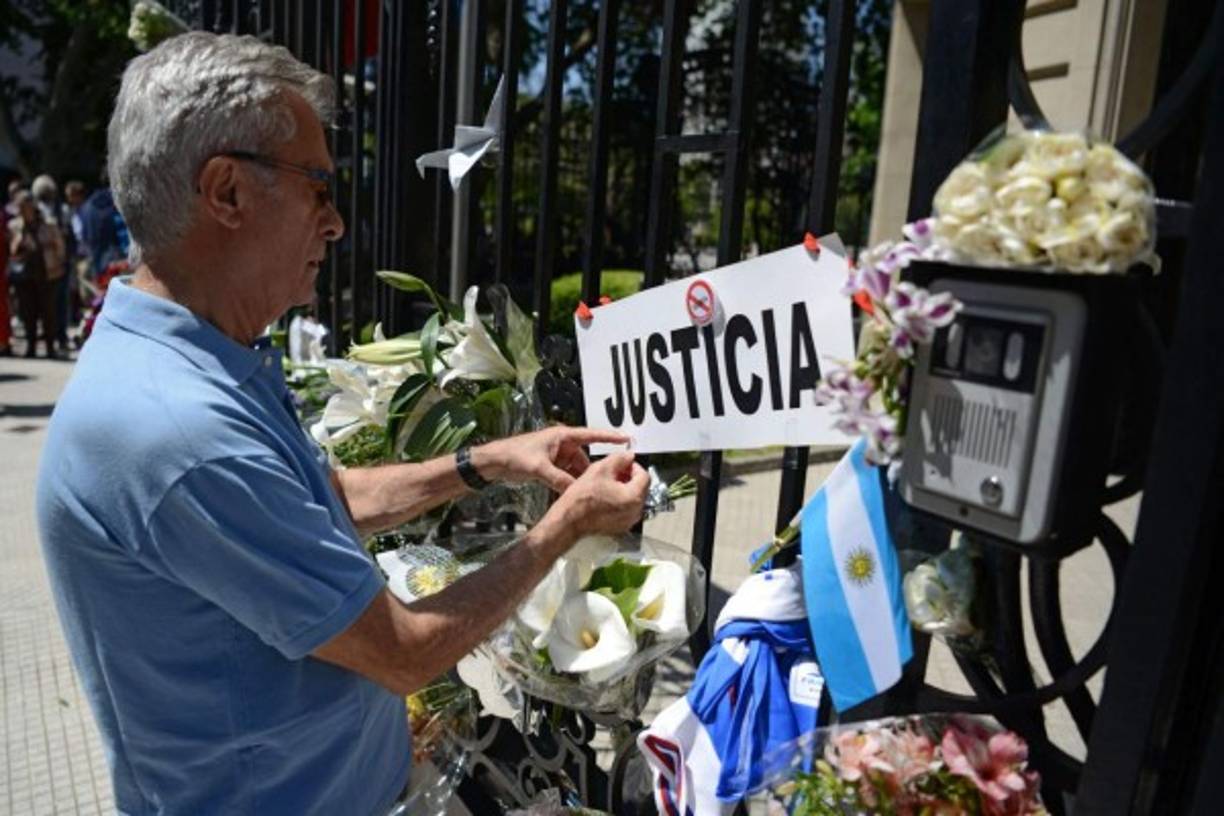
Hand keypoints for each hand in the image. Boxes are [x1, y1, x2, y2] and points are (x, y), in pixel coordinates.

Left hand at [475, 426, 629, 492]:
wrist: (494, 462)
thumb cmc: (515, 456)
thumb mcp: (539, 468)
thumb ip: (558, 479)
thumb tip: (575, 490)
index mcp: (562, 436)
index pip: (591, 435)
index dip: (610, 437)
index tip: (627, 439)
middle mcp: (562, 444)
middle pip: (584, 457)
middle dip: (592, 470)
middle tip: (604, 481)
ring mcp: (556, 455)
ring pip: (576, 468)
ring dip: (580, 479)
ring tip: (589, 491)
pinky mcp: (550, 466)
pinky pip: (566, 474)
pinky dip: (570, 483)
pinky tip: (574, 493)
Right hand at [539, 451, 649, 543]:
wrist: (568, 521)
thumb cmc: (581, 499)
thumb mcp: (601, 469)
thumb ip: (620, 459)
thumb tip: (629, 456)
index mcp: (634, 497)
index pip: (644, 475)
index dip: (633, 465)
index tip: (624, 463)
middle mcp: (635, 512)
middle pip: (640, 488)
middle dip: (629, 477)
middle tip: (614, 471)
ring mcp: (628, 521)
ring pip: (633, 498)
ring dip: (624, 488)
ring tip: (607, 483)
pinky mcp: (619, 526)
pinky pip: (626, 509)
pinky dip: (619, 500)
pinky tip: (604, 495)